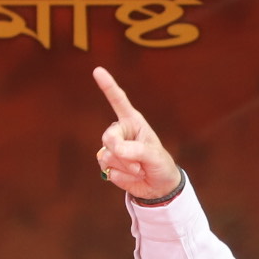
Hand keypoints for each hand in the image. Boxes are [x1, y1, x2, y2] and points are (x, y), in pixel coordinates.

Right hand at [93, 68, 181, 202]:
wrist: (158, 187)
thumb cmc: (160, 165)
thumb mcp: (155, 155)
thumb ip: (137, 150)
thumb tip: (117, 149)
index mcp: (134, 122)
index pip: (119, 101)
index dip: (108, 86)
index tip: (98, 70)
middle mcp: (121, 132)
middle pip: (108, 136)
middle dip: (121, 150)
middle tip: (138, 162)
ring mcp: (112, 148)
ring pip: (107, 154)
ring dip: (126, 166)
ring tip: (139, 168)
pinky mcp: (108, 164)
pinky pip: (107, 168)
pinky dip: (121, 175)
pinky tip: (132, 174)